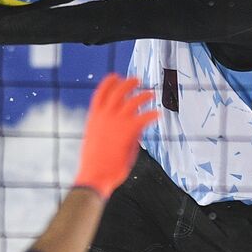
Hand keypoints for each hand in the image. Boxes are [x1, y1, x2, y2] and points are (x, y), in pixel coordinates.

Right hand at [72, 75, 158, 199]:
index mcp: (94, 118)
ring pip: (133, 101)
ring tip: (151, 94)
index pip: (100, 94)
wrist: (94, 175)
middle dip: (128, 83)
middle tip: (137, 80)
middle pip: (118, 91)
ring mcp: (116, 122)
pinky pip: (144, 117)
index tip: (115, 76)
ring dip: (143, 95)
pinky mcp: (129, 131)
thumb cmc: (95, 164)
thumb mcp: (98, 141)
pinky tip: (157, 114)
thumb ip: (110, 131)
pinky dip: (152, 114)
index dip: (108, 83)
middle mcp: (104, 116)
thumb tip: (126, 128)